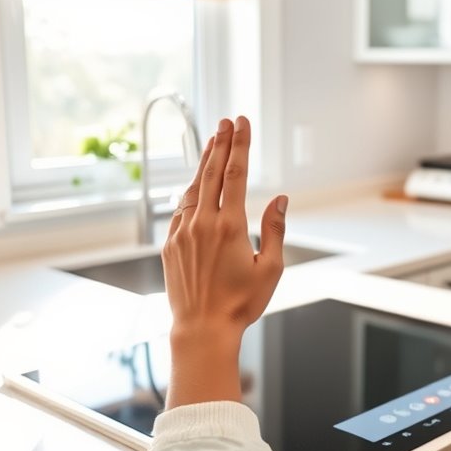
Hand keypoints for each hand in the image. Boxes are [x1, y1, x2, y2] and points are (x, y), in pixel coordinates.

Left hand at [162, 116, 287, 407]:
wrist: (202, 329)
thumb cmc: (242, 303)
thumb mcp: (271, 268)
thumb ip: (275, 229)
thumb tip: (280, 199)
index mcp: (230, 226)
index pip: (236, 174)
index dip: (240, 145)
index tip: (242, 123)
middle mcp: (203, 224)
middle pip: (213, 173)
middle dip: (221, 143)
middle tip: (227, 121)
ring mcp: (182, 233)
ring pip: (194, 188)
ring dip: (204, 163)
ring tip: (212, 143)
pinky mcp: (171, 245)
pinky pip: (181, 210)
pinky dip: (191, 191)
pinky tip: (197, 185)